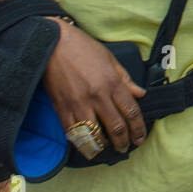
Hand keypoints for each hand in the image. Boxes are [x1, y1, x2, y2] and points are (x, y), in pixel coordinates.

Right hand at [42, 19, 147, 153]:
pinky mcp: (62, 107)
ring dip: (103, 146)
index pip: (131, 112)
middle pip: (116, 127)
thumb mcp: (110, 58)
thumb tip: (140, 94)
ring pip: (95, 134)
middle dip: (124, 142)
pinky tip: (86, 144)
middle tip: (125, 147)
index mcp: (112, 83)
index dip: (138, 129)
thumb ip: (125, 79)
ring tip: (106, 149)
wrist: (52, 42)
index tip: (139, 138)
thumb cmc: (82, 47)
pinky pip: (72, 131)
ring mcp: (79, 103)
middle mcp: (98, 96)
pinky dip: (80, 141)